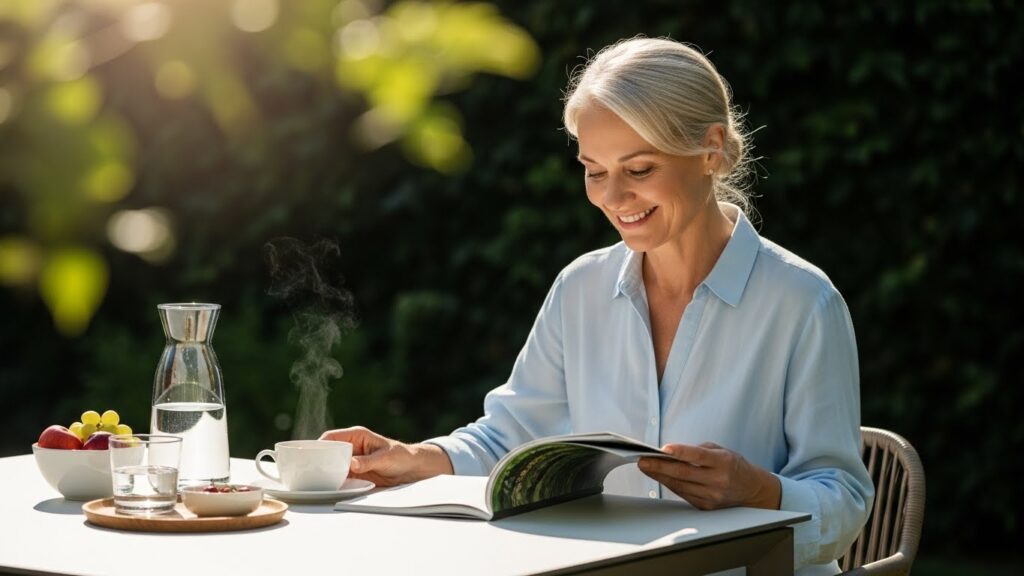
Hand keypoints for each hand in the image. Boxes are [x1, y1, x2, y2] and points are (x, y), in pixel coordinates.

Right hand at [319, 426, 453, 486]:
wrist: (412, 469)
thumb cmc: (402, 456)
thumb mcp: (385, 458)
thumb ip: (368, 461)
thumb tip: (352, 463)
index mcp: (357, 436)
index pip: (332, 437)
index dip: (319, 444)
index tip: (311, 454)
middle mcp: (351, 447)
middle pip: (328, 452)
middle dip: (318, 460)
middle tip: (309, 470)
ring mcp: (351, 461)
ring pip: (331, 465)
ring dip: (325, 472)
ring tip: (314, 480)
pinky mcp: (355, 474)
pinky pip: (339, 477)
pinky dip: (333, 481)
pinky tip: (328, 487)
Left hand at [637, 442, 780, 509]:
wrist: (751, 490)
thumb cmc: (734, 466)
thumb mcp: (721, 451)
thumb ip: (698, 450)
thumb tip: (672, 453)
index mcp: (724, 462)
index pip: (699, 456)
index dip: (680, 452)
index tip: (663, 449)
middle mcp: (718, 480)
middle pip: (683, 474)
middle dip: (659, 467)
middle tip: (643, 460)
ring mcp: (712, 496)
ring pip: (679, 486)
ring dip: (660, 476)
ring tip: (646, 467)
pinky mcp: (706, 506)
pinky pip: (683, 494)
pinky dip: (670, 485)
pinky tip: (660, 477)